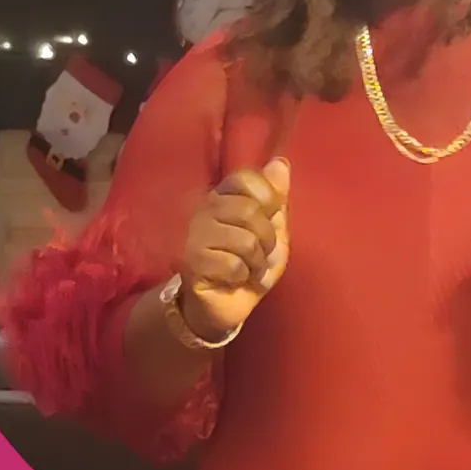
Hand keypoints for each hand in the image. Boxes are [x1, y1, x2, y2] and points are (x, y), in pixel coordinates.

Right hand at [176, 158, 289, 338]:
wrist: (228, 306)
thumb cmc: (250, 266)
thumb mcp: (273, 231)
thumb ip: (276, 198)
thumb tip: (281, 163)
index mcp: (224, 196)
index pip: (246, 179)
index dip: (268, 198)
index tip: (270, 217)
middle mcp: (204, 209)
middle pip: (248, 211)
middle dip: (266, 239)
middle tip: (260, 254)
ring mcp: (193, 235)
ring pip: (243, 240)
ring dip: (256, 262)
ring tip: (248, 269)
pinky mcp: (189, 262)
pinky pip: (232, 264)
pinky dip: (242, 276)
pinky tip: (233, 280)